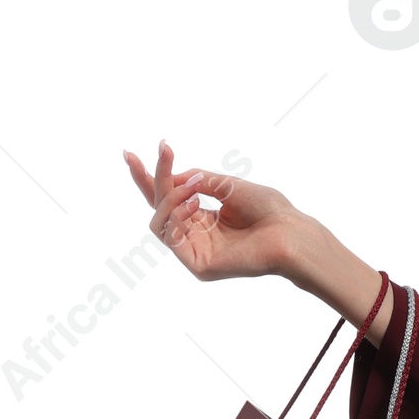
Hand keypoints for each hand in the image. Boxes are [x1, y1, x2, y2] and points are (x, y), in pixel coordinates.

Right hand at [122, 140, 299, 283]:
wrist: (289, 231)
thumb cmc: (268, 209)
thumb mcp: (227, 184)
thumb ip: (197, 180)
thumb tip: (171, 177)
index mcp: (204, 217)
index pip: (168, 198)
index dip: (149, 177)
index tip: (130, 154)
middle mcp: (196, 235)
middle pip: (158, 208)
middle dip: (152, 180)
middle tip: (162, 153)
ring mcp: (195, 251)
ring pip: (159, 221)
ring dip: (169, 197)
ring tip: (190, 188)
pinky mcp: (198, 265)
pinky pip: (170, 237)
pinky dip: (174, 215)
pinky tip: (191, 203)